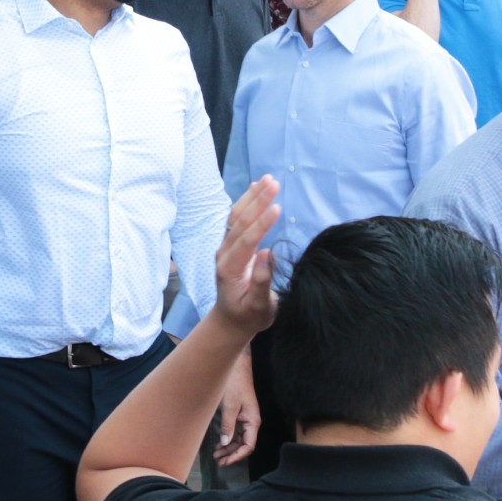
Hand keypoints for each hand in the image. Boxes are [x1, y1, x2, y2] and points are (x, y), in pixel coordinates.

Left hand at [214, 353, 260, 466]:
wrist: (235, 369)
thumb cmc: (234, 385)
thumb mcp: (229, 405)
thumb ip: (228, 425)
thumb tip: (225, 443)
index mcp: (252, 421)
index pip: (249, 445)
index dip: (238, 456)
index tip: (227, 461)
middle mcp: (250, 423)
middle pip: (244, 445)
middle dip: (232, 455)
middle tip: (219, 462)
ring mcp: (245, 420)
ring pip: (238, 440)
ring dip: (228, 449)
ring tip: (216, 456)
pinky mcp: (238, 416)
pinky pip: (235, 433)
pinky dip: (227, 440)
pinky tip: (219, 445)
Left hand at [215, 177, 281, 334]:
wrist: (231, 321)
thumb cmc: (249, 317)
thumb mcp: (258, 308)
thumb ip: (261, 284)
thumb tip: (267, 255)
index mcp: (230, 269)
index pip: (247, 240)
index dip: (261, 223)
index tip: (277, 208)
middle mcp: (224, 254)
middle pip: (240, 222)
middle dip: (258, 201)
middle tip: (274, 183)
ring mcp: (226, 247)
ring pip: (237, 217)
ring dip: (252, 197)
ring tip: (268, 179)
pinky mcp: (231, 244)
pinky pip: (237, 219)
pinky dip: (246, 201)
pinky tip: (255, 187)